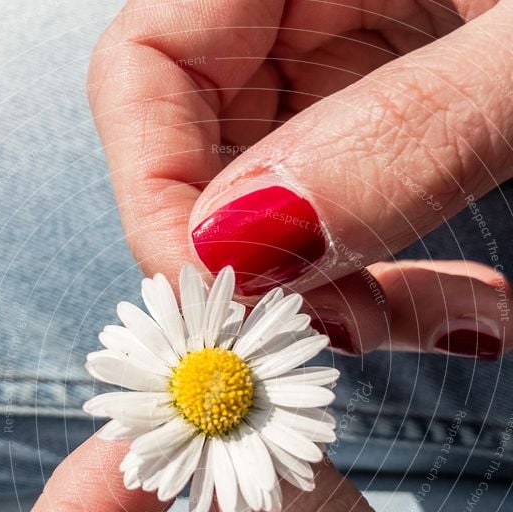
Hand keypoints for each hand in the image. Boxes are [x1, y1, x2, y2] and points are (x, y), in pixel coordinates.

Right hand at [88, 0, 511, 356]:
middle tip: (326, 344)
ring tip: (428, 334)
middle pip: (201, 145)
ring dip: (337, 294)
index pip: (146, 63)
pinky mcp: (408, 119)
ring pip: (276, 202)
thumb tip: (238, 249)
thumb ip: (399, 135)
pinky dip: (399, 284)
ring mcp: (360, 61)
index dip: (156, 193)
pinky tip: (470, 320)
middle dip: (253, 267)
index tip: (220, 304)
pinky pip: (353, 215)